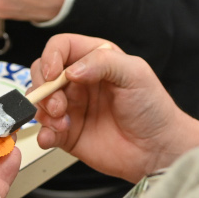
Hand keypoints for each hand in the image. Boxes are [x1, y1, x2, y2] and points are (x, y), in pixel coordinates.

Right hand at [31, 34, 198, 182]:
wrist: (158, 150)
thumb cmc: (153, 108)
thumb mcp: (135, 73)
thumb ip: (103, 62)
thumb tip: (71, 70)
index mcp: (94, 59)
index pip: (60, 47)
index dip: (51, 57)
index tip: (54, 74)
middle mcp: (79, 81)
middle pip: (43, 73)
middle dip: (43, 88)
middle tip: (59, 105)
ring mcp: (72, 107)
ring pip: (40, 101)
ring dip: (44, 111)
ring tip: (62, 123)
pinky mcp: (68, 133)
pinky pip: (45, 130)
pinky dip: (43, 133)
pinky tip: (52, 137)